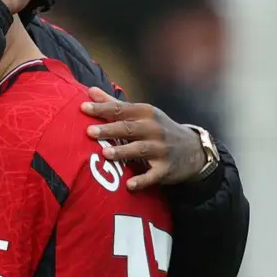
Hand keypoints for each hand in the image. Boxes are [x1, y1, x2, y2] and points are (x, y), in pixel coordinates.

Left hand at [81, 87, 208, 190]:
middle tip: (89, 132)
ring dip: (123, 152)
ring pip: (140, 150)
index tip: (83, 107)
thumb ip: (115, 104)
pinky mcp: (165, 169)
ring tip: (105, 154)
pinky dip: (142, 180)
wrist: (193, 149)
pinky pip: (152, 175)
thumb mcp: (143, 114)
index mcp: (146, 113)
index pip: (122, 110)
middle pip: (129, 128)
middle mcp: (154, 129)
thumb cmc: (159, 129)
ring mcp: (161, 149)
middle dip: (110, 130)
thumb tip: (90, 91)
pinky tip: (130, 185)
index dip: (102, 108)